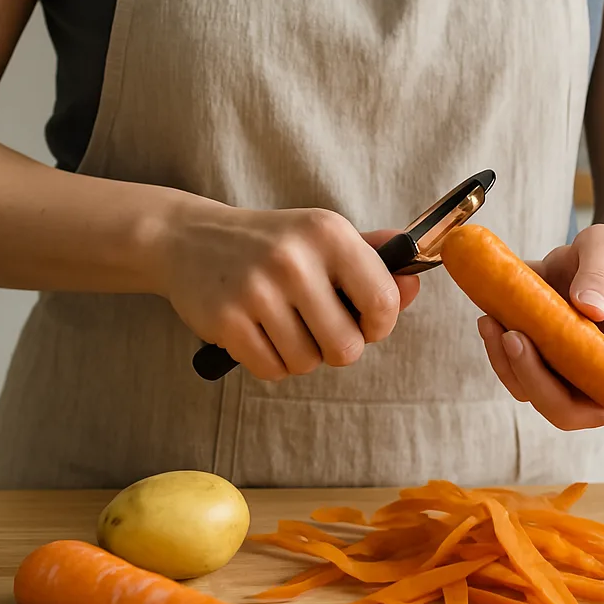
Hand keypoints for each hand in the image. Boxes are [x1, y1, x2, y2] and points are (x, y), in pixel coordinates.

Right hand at [160, 202, 419, 380]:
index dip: (379, 325)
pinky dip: (271, 362)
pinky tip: (259, 334)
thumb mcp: (321, 237)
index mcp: (328, 233)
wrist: (189, 239)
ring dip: (301, 355)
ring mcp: (257, 290)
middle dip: (337, 348)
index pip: (382, 301)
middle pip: (346, 347)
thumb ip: (373, 259)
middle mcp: (294, 258)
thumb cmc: (270, 244)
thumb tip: (414, 282)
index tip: (364, 321)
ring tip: (284, 325)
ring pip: (307, 363)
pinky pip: (272, 370)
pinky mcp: (227, 320)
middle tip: (317, 326)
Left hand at [477, 224, 603, 430]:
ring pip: (528, 388)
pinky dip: (497, 347)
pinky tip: (489, 316)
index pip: (603, 405)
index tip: (547, 352)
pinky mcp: (541, 358)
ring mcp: (565, 371)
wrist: (599, 256)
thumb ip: (601, 276)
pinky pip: (514, 368)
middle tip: (509, 334)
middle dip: (528, 375)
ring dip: (504, 362)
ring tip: (490, 321)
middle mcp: (596, 376)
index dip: (570, 399)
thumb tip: (590, 307)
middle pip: (558, 406)